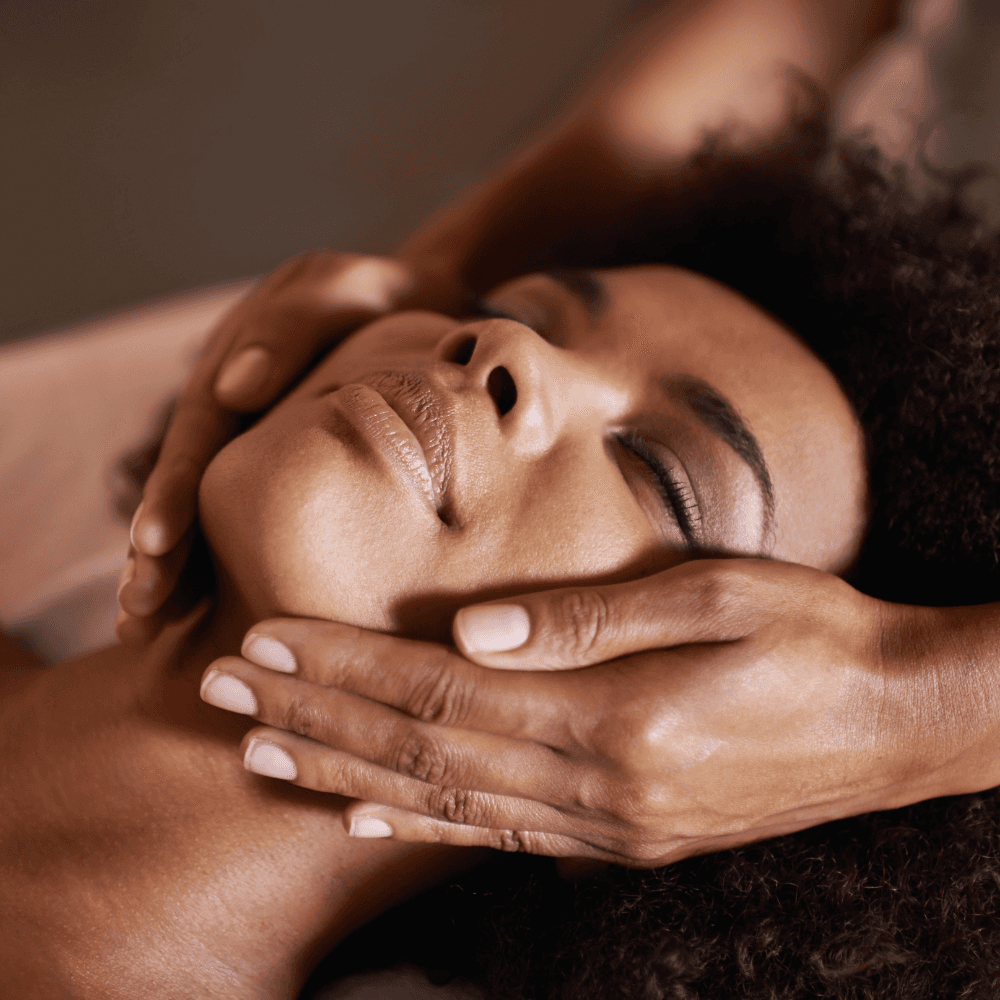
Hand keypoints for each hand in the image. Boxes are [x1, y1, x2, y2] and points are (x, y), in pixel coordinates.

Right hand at [116, 250, 464, 636]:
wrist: (421, 307)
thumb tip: (234, 387)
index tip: (156, 545)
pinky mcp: (288, 464)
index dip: (173, 489)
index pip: (199, 433)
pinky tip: (210, 614)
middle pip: (190, 482)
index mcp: (236, 363)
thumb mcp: (345, 289)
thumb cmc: (384, 300)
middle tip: (141, 612)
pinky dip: (229, 561)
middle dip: (160, 548)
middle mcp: (234, 407)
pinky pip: (254, 515)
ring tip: (148, 631)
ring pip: (213, 508)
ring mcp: (257, 439)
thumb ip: (293, 328)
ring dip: (180, 567)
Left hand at [198, 558, 965, 867]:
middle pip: (422, 748)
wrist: (894, 721)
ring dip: (344, 772)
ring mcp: (609, 824)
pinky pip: (500, 837)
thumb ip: (589, 617)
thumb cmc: (810, 637)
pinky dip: (423, 824)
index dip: (343, 665)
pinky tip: (365, 814)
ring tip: (262, 751)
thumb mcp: (715, 597)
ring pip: (444, 800)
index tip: (262, 639)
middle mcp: (598, 784)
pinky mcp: (625, 838)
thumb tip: (474, 623)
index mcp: (615, 717)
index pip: (440, 688)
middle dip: (313, 717)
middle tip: (220, 690)